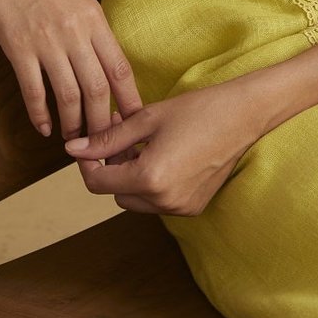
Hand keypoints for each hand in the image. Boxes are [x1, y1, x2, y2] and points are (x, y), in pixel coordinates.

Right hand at [0, 0, 142, 138]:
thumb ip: (88, 26)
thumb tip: (98, 58)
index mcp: (94, 17)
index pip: (121, 69)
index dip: (130, 103)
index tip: (134, 126)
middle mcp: (75, 32)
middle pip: (99, 90)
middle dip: (104, 124)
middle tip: (104, 146)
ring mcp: (46, 41)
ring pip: (70, 96)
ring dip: (74, 126)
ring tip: (76, 143)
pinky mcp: (16, 47)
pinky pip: (33, 90)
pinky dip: (40, 114)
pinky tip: (44, 128)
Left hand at [64, 79, 263, 215]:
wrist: (244, 115)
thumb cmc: (198, 110)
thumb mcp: (147, 119)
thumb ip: (108, 138)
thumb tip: (73, 149)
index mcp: (149, 179)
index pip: (98, 183)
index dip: (87, 163)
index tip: (91, 142)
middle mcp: (164, 201)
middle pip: (116, 193)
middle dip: (112, 167)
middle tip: (122, 134)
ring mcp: (180, 207)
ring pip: (136, 200)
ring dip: (132, 176)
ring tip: (144, 144)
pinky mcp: (193, 206)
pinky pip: (158, 201)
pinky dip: (153, 183)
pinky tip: (165, 155)